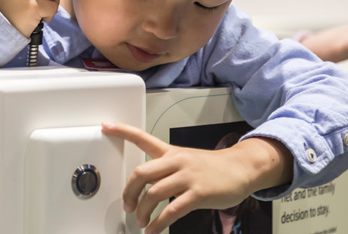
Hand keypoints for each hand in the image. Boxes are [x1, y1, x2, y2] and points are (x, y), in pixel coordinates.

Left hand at [102, 122, 290, 233]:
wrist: (241, 168)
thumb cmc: (213, 167)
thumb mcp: (187, 159)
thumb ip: (167, 168)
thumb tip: (146, 185)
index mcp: (171, 152)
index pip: (142, 137)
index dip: (122, 131)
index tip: (105, 126)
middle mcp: (176, 161)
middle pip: (141, 173)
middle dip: (129, 192)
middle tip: (126, 205)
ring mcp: (187, 177)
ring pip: (153, 193)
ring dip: (142, 212)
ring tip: (140, 222)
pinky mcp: (198, 193)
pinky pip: (171, 211)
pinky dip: (158, 224)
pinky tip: (153, 230)